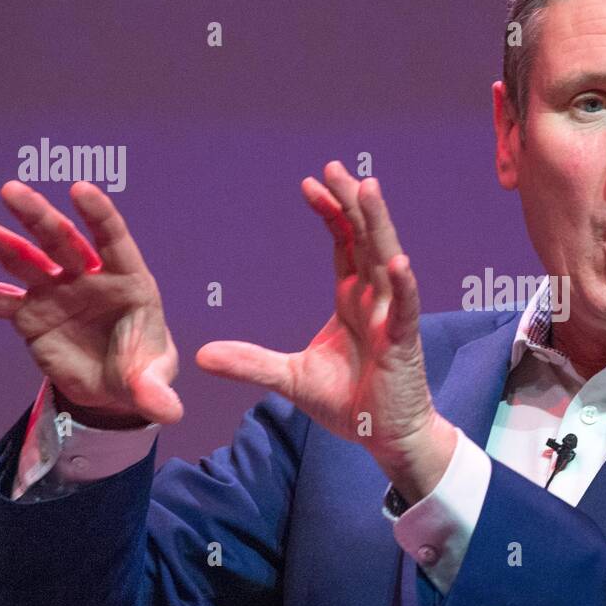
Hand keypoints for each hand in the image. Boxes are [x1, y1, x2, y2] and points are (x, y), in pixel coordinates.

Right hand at [0, 180, 182, 425]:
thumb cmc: (143, 370)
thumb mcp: (152, 382)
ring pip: (22, 259)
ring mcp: (55, 292)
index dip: (99, 215)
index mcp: (128, 280)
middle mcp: (88, 278)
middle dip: (38, 217)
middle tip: (12, 190)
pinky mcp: (30, 315)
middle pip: (61, 241)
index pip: (114, 241)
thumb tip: (169, 412)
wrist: (115, 388)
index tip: (80, 189)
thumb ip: (157, 391)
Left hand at [195, 160, 455, 500]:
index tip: (310, 184)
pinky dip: (403, 286)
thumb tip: (200, 355)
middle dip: (352, 203)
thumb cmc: (349, 402)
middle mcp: (374, 300)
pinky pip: (405, 308)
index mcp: (351, 300)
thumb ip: (250, 362)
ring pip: (387, 261)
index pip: (344, 244)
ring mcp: (392, 318)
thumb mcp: (288, 378)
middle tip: (337, 167)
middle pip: (365, 239)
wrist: (383, 437)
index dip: (330, 213)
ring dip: (379, 226)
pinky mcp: (403, 343)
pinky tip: (398, 262)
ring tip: (369, 190)